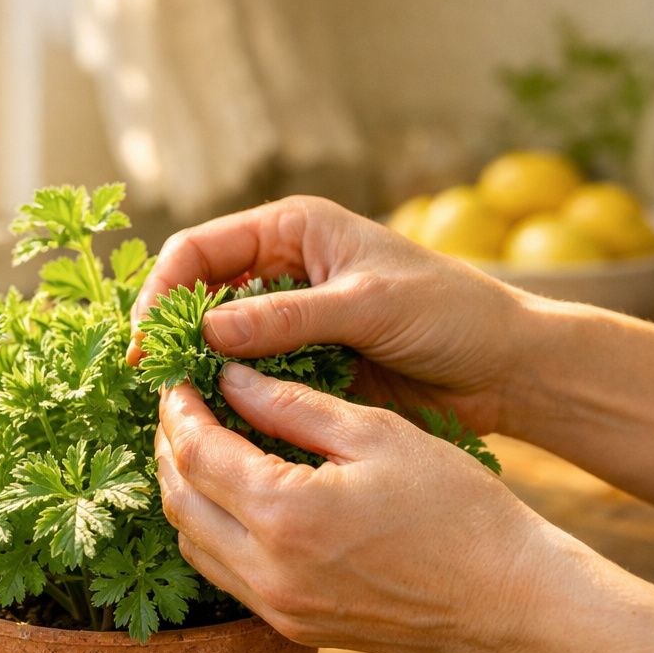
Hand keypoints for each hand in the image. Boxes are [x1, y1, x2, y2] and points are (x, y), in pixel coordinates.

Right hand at [130, 195, 530, 434]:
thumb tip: (206, 333)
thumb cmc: (452, 314)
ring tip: (175, 408)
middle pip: (196, 295)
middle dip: (169, 334)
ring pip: (217, 342)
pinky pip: (248, 378)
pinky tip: (216, 423)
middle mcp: (282, 268)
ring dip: (196, 371)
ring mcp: (290, 318)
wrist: (508, 367)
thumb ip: (288, 316)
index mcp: (293, 229)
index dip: (162, 292)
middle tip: (150, 381)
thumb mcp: (368, 306)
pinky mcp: (303, 363)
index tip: (145, 342)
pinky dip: (229, 397)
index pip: (198, 250)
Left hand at [154, 362, 569, 652]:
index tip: (176, 379)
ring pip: (191, 544)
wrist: (506, 600)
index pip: (196, 454)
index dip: (178, 411)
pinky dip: (210, 530)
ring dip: (184, 491)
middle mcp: (267, 571)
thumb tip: (229, 378)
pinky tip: (231, 496)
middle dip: (168, 448)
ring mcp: (277, 608)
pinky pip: (223, 574)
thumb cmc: (456, 508)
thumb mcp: (375, 434)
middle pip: (178, 501)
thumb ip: (291, 404)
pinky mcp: (291, 628)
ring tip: (199, 445)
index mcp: (285, 515)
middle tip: (180, 407)